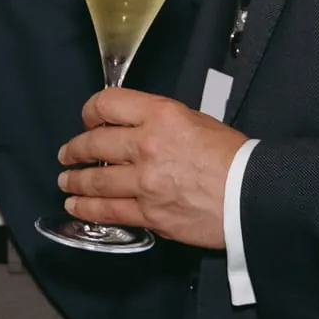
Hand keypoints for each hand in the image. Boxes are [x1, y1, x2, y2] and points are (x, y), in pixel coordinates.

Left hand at [58, 88, 243, 250]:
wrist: (253, 195)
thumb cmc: (233, 157)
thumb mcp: (195, 120)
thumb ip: (160, 122)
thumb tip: (134, 131)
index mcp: (160, 115)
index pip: (107, 103)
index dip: (90, 111)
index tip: (87, 120)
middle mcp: (146, 145)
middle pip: (94, 144)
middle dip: (75, 150)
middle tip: (67, 154)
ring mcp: (145, 182)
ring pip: (96, 181)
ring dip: (75, 181)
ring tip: (66, 181)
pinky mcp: (150, 214)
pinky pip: (110, 211)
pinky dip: (88, 208)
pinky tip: (78, 206)